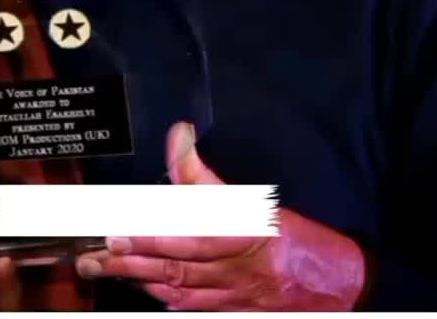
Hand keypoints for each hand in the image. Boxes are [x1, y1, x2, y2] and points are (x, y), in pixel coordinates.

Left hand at [75, 122, 365, 309]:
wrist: (338, 284)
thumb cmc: (297, 237)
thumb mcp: (257, 198)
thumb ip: (207, 172)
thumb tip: (179, 134)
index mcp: (247, 233)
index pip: (197, 228)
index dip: (158, 229)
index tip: (124, 221)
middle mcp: (238, 268)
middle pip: (179, 261)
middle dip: (135, 255)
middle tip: (98, 247)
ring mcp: (234, 294)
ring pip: (178, 286)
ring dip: (137, 276)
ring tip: (100, 266)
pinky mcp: (233, 310)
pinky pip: (191, 306)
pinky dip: (163, 296)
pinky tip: (140, 288)